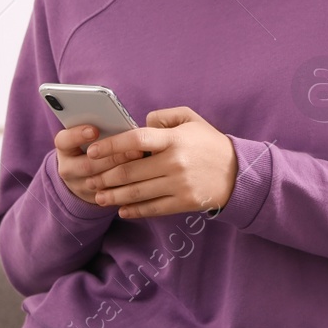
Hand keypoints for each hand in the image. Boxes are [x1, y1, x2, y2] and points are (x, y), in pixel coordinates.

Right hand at [54, 124, 147, 205]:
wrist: (84, 173)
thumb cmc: (94, 143)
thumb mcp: (91, 134)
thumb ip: (101, 127)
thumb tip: (121, 121)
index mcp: (65, 148)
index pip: (64, 141)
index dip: (77, 135)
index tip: (93, 130)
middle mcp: (67, 168)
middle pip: (86, 165)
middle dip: (112, 157)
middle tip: (133, 149)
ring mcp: (79, 186)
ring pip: (98, 182)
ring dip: (121, 171)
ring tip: (140, 160)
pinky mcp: (93, 198)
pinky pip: (109, 195)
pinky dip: (125, 185)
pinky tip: (141, 176)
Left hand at [82, 106, 237, 218]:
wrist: (238, 171)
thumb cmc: (209, 142)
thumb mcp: (191, 119)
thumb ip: (164, 116)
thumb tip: (139, 124)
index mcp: (175, 139)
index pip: (136, 140)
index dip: (111, 145)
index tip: (92, 151)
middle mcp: (175, 162)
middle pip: (130, 171)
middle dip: (105, 176)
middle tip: (90, 178)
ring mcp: (179, 185)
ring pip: (137, 193)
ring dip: (113, 196)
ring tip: (99, 197)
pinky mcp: (184, 203)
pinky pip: (153, 208)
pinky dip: (134, 211)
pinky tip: (121, 210)